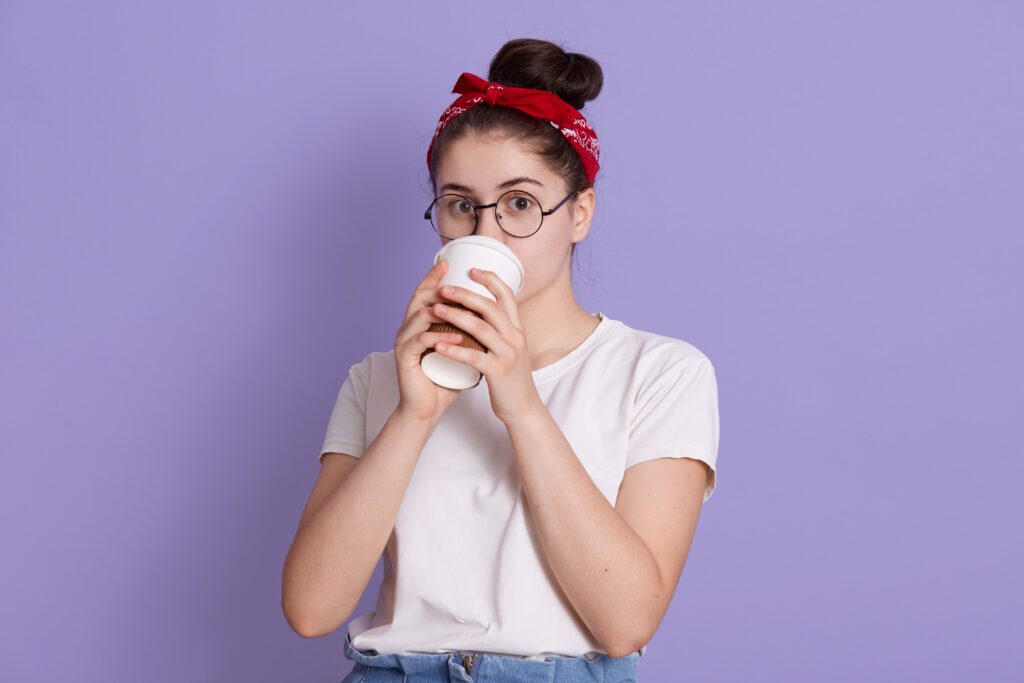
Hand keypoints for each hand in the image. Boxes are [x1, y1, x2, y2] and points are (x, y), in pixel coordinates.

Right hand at [393, 259, 464, 422]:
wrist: (428, 408)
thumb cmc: (444, 380)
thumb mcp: (459, 350)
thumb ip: (468, 332)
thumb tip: (491, 313)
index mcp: (420, 324)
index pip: (426, 293)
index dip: (435, 277)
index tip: (450, 263)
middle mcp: (408, 328)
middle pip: (420, 298)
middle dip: (437, 286)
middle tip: (455, 280)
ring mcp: (404, 342)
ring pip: (420, 316)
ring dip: (444, 311)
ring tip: (466, 311)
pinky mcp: (404, 358)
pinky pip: (421, 341)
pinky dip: (439, 337)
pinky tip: (456, 337)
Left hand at [430, 268, 542, 424]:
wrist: (523, 408)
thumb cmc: (510, 377)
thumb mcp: (510, 348)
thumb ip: (499, 330)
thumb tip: (481, 312)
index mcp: (517, 329)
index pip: (507, 295)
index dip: (490, 280)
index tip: (471, 270)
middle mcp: (515, 337)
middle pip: (490, 307)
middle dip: (465, 294)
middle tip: (443, 289)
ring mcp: (508, 354)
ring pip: (480, 328)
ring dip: (455, 316)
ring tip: (435, 310)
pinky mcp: (498, 372)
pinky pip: (473, 357)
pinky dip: (455, 349)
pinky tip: (438, 344)